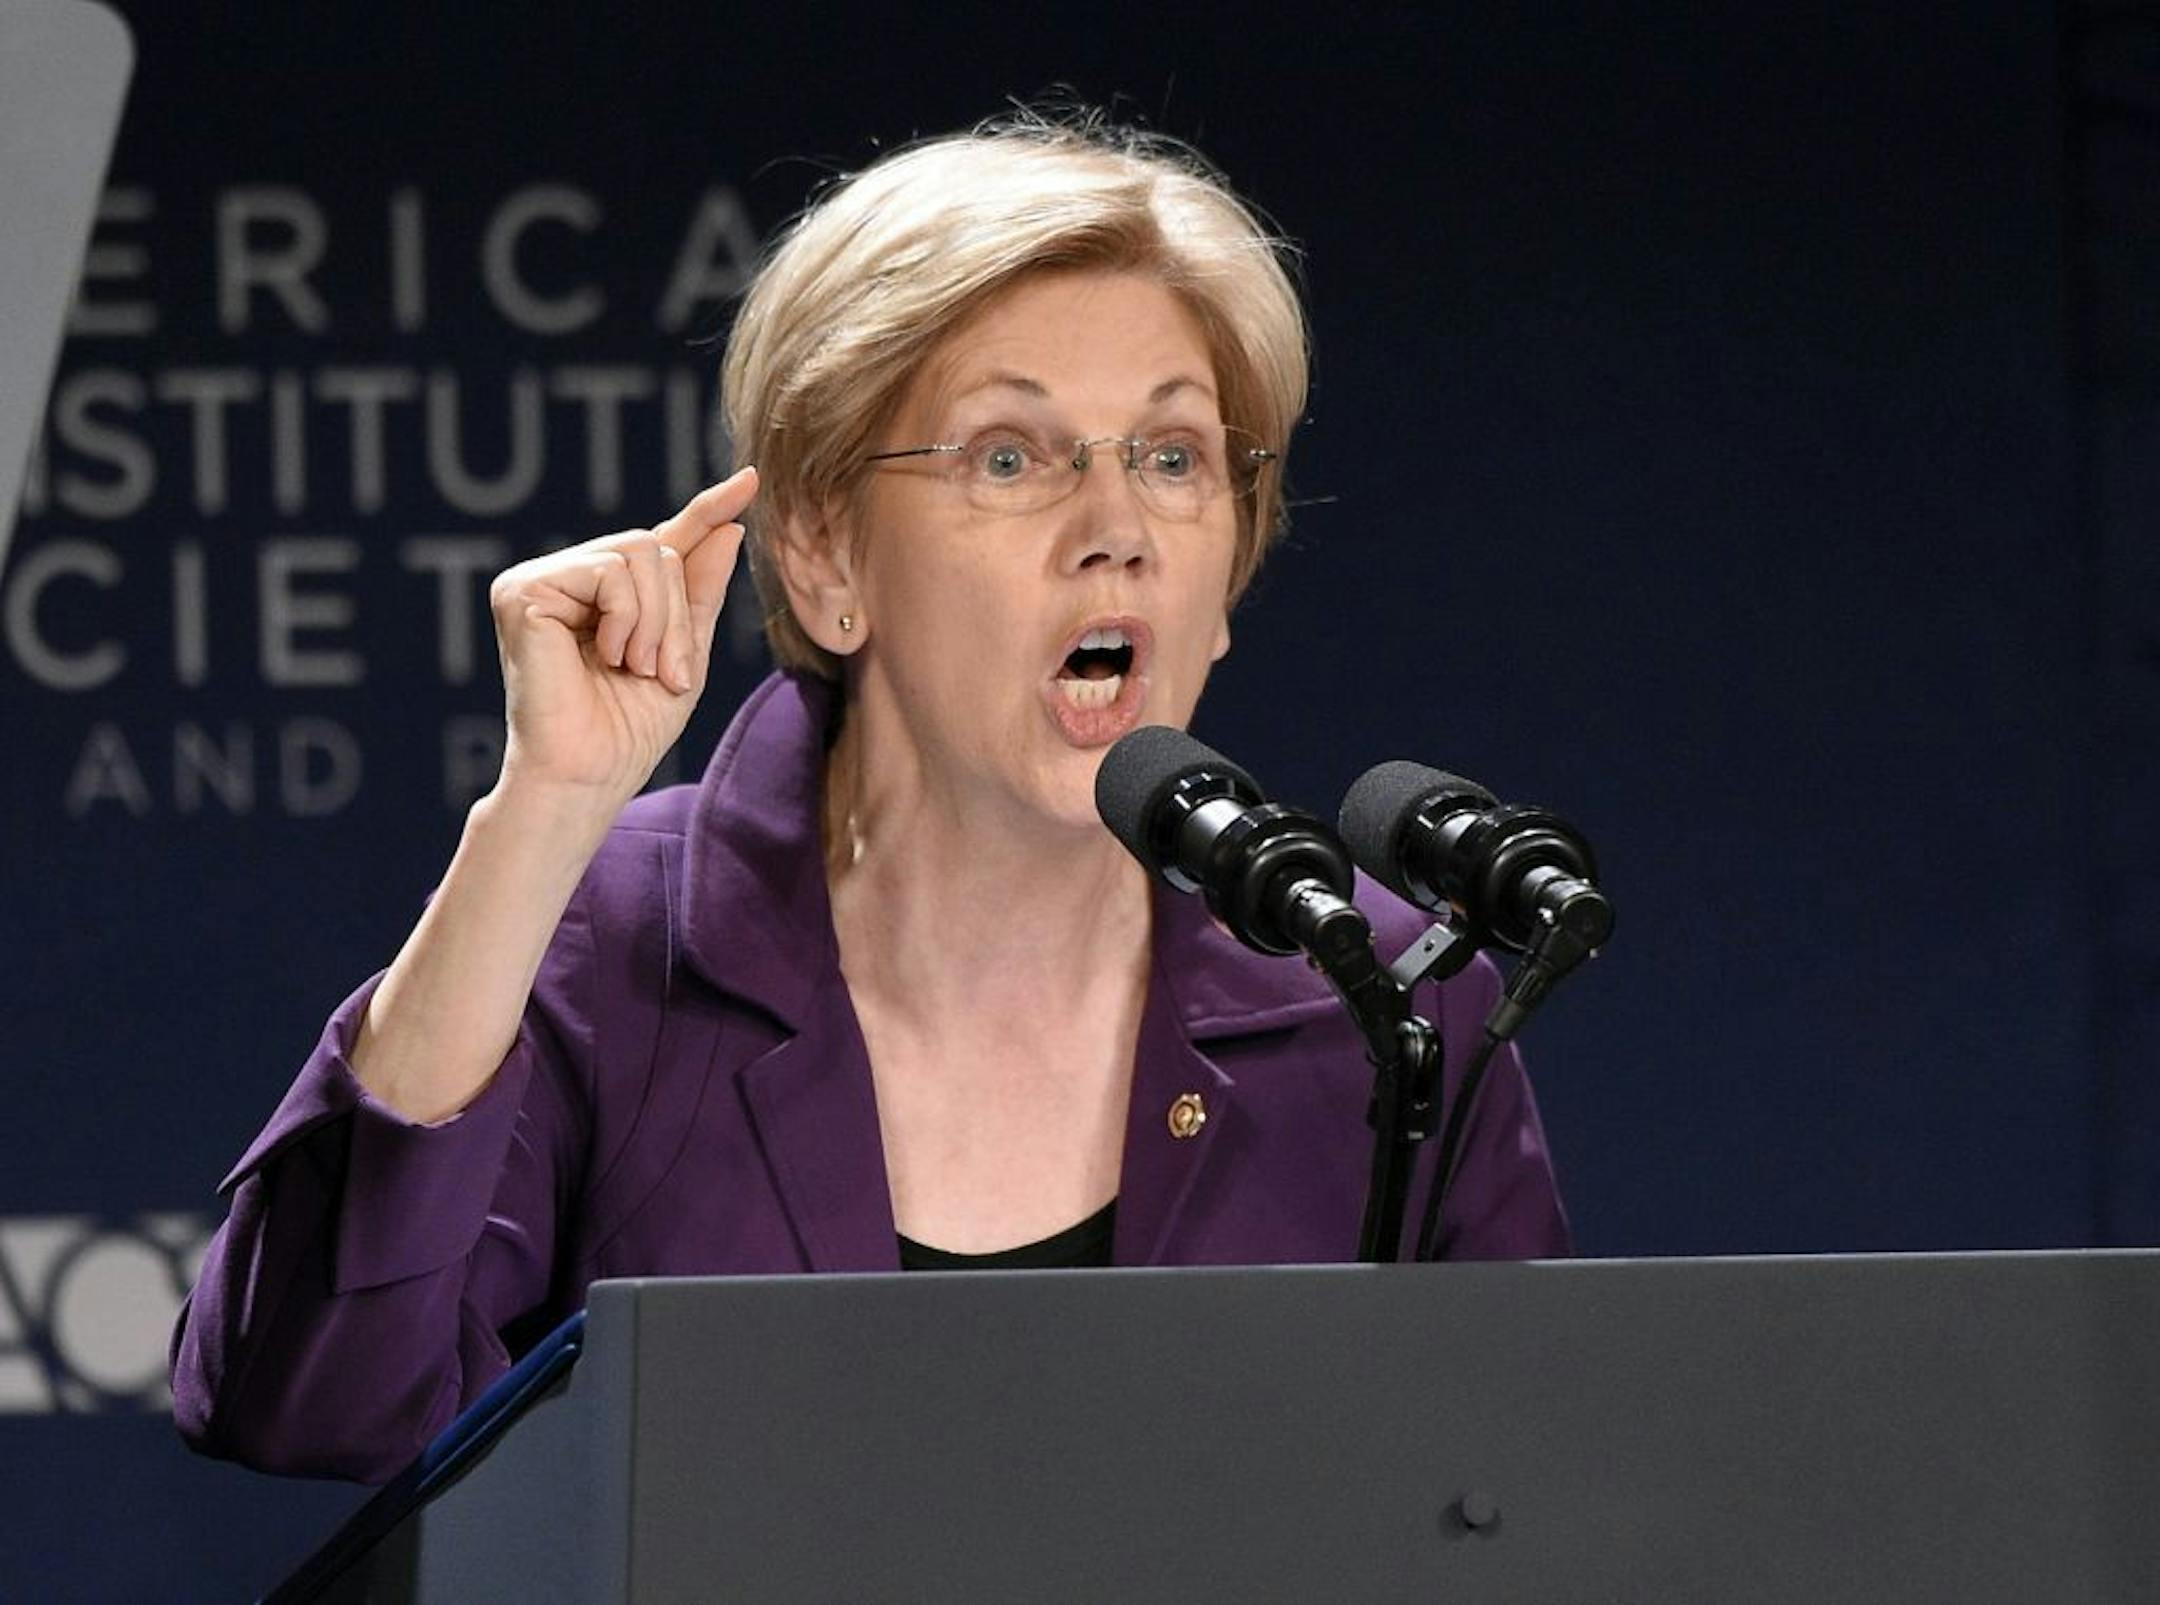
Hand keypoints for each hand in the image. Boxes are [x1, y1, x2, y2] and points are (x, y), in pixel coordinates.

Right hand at [487, 467, 757, 808]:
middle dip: (677, 613)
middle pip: (655, 547)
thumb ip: (701, 593)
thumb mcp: (685, 654)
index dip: (706, 510)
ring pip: (639, 553)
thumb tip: (729, 528)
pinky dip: (627, 618)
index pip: (662, 542)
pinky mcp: (522, 589)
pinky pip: (609, 571)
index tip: (751, 481)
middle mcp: (567, 578)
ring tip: (635, 668)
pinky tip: (608, 655)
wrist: (589, 775)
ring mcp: (539, 580)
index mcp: (603, 595)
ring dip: (656, 620)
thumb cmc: (630, 730)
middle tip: (665, 671)